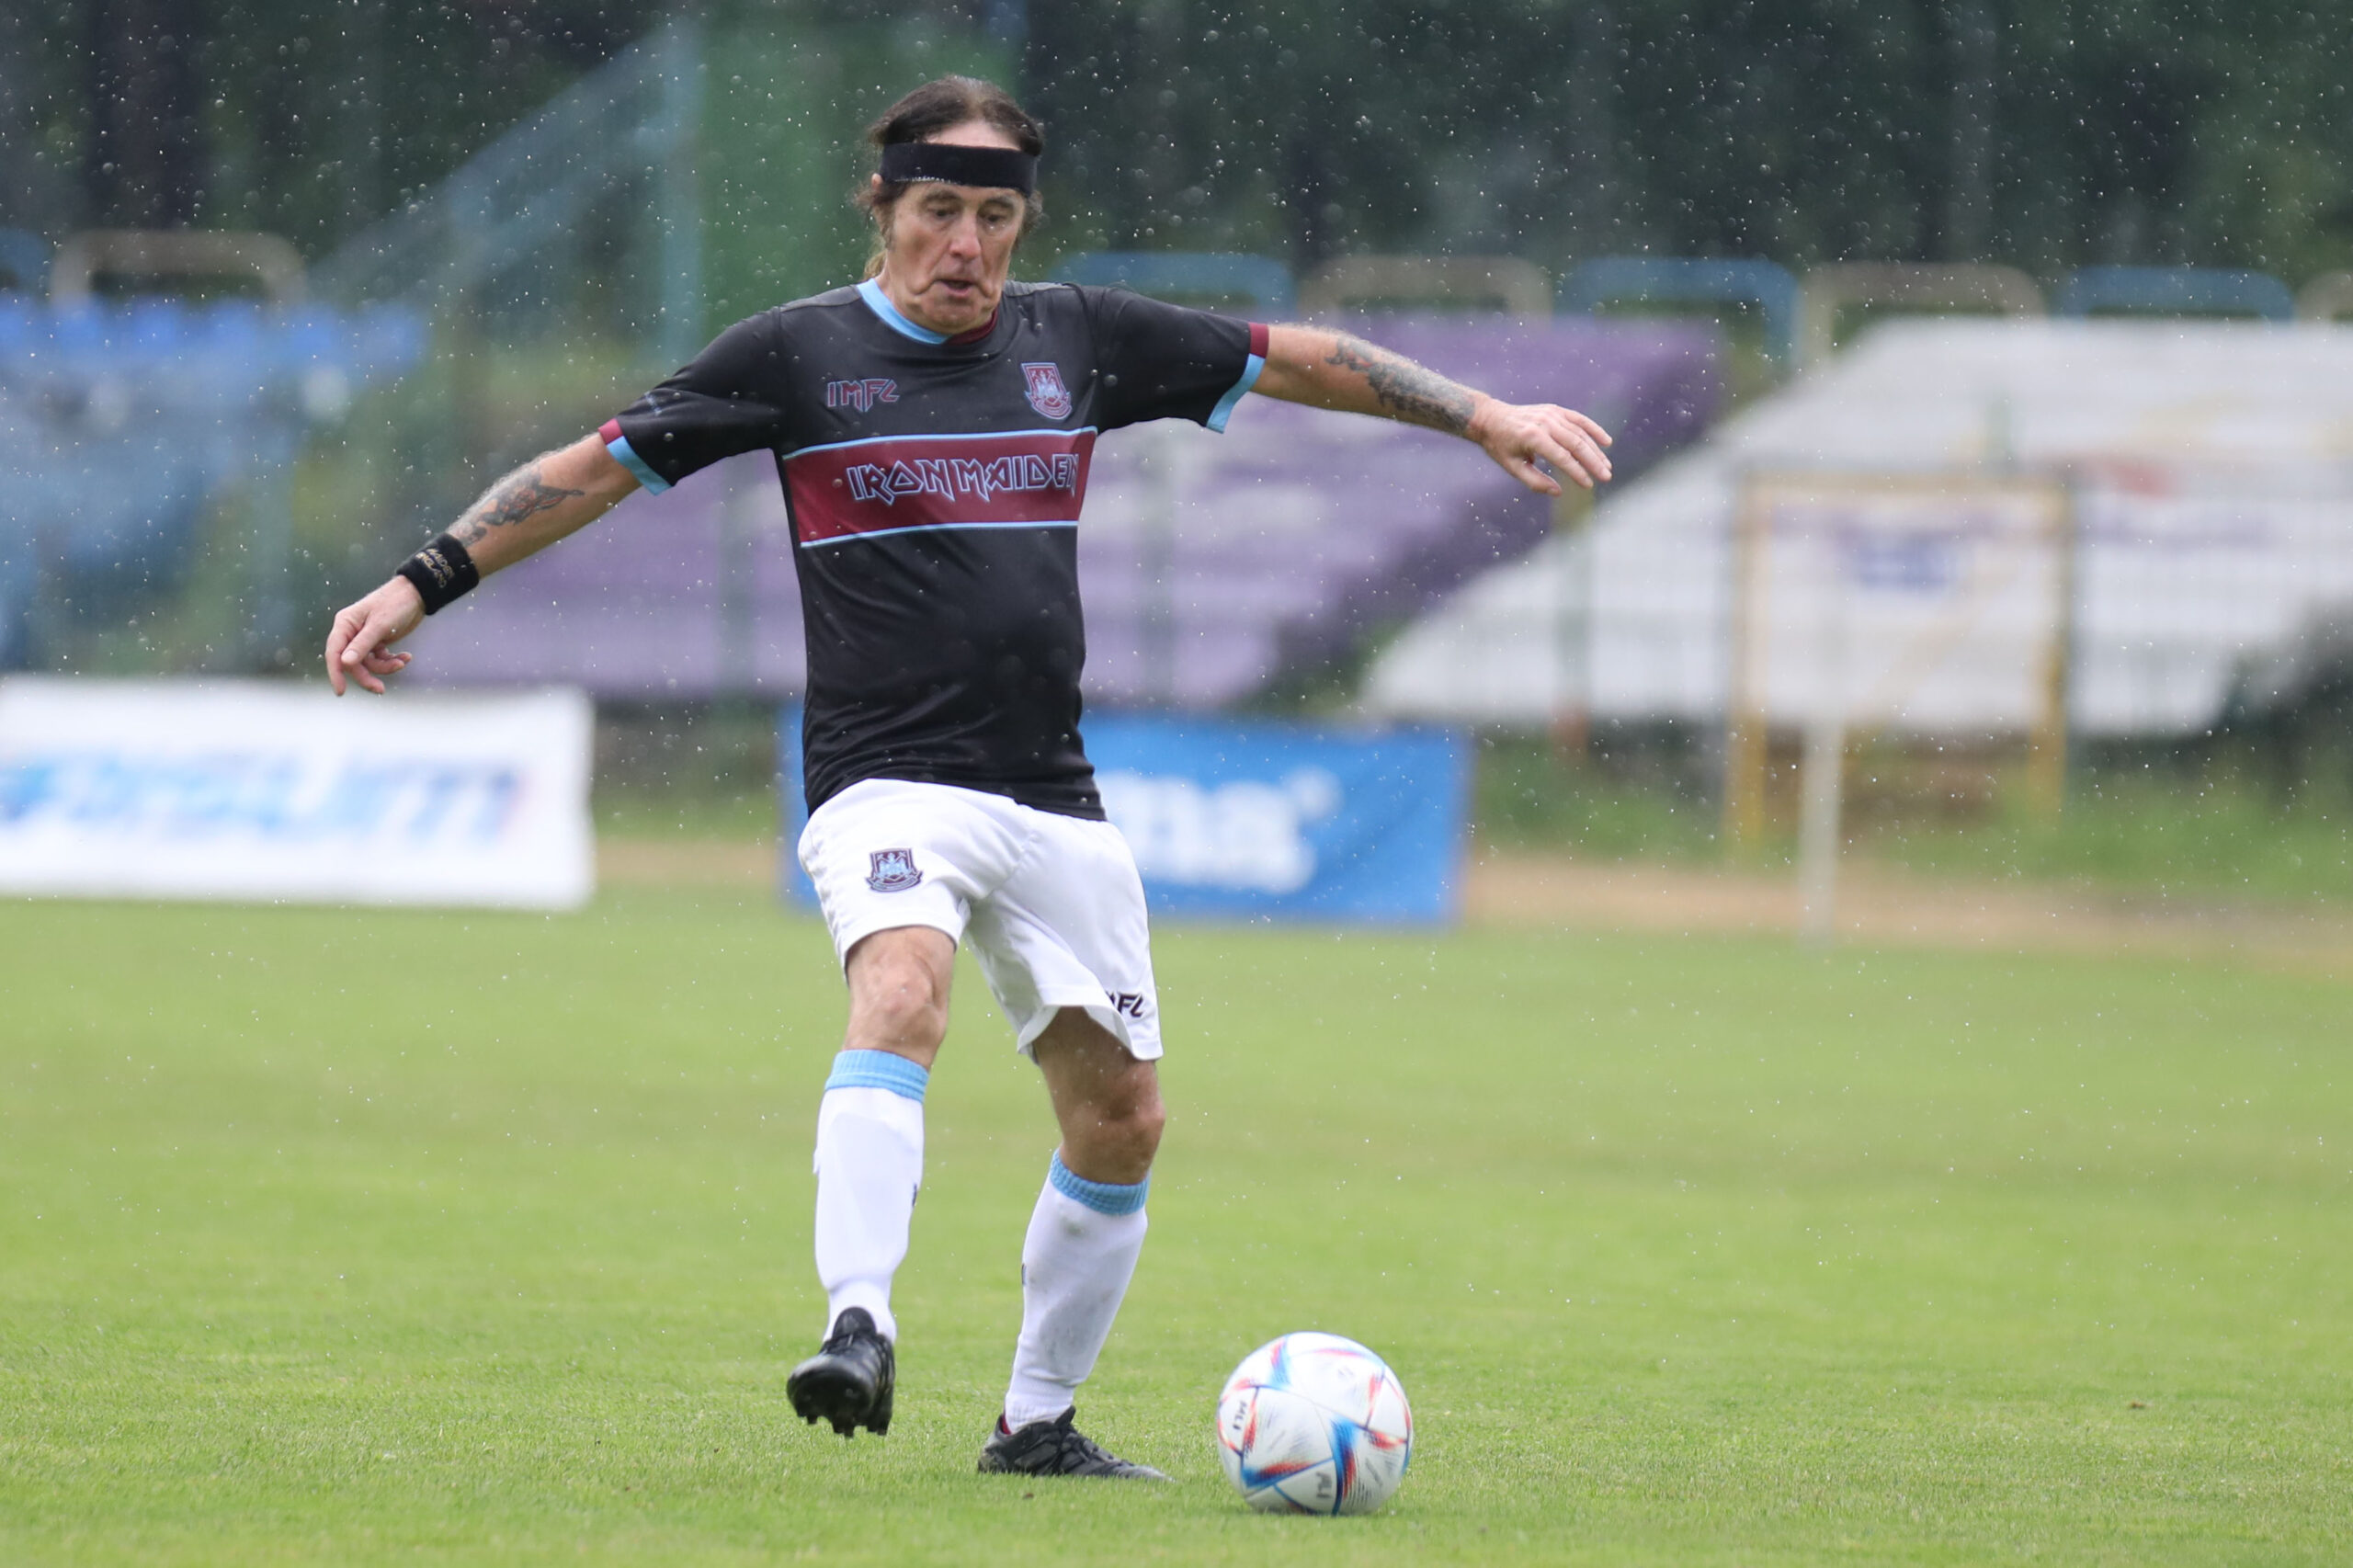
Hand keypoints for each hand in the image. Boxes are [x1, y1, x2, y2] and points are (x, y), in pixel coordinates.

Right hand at [324, 577, 424, 694]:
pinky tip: (406, 657)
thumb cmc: (395, 604)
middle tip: (381, 690)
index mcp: (345, 624)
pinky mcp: (378, 641)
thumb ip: (362, 645)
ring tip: (403, 661)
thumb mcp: (380, 625)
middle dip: (367, 676)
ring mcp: (364, 638)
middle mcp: (351, 632)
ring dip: (385, 667)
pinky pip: (381, 659)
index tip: (341, 692)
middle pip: (352, 663)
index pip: (334, 653)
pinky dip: (392, 661)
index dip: (335, 673)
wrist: (417, 594)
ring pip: (368, 663)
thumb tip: (344, 663)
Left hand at [1466, 398, 1613, 494]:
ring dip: (1595, 450)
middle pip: (1576, 444)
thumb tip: (1558, 491)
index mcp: (1533, 438)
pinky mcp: (1555, 410)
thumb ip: (1535, 481)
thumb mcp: (1512, 467)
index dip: (1577, 472)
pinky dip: (1594, 429)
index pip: (1562, 457)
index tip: (1588, 484)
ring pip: (1580, 433)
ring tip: (1606, 466)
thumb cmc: (1500, 446)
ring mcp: (1551, 414)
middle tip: (1606, 477)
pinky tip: (1606, 442)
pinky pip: (1579, 419)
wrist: (1490, 418)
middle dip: (1593, 462)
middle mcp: (1545, 423)